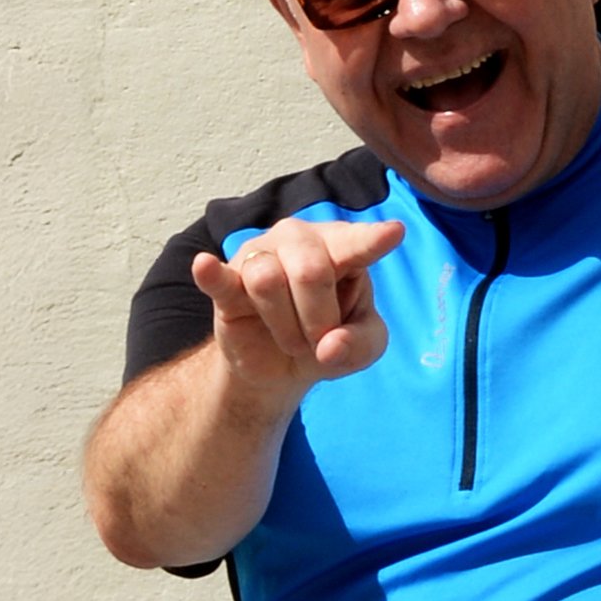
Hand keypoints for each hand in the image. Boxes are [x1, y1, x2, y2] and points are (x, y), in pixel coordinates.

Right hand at [190, 218, 405, 400]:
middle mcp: (301, 240)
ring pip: (268, 281)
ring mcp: (261, 255)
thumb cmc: (330, 339)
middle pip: (311, 271)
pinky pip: (220, 278)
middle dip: (319, 319)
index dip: (372, 240)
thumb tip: (329, 346)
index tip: (395, 233)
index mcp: (343, 247)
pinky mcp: (227, 284)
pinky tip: (205, 265)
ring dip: (285, 326)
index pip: (357, 242)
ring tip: (290, 337)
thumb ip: (360, 344)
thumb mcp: (363, 347)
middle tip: (318, 339)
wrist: (280, 367)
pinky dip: (213, 273)